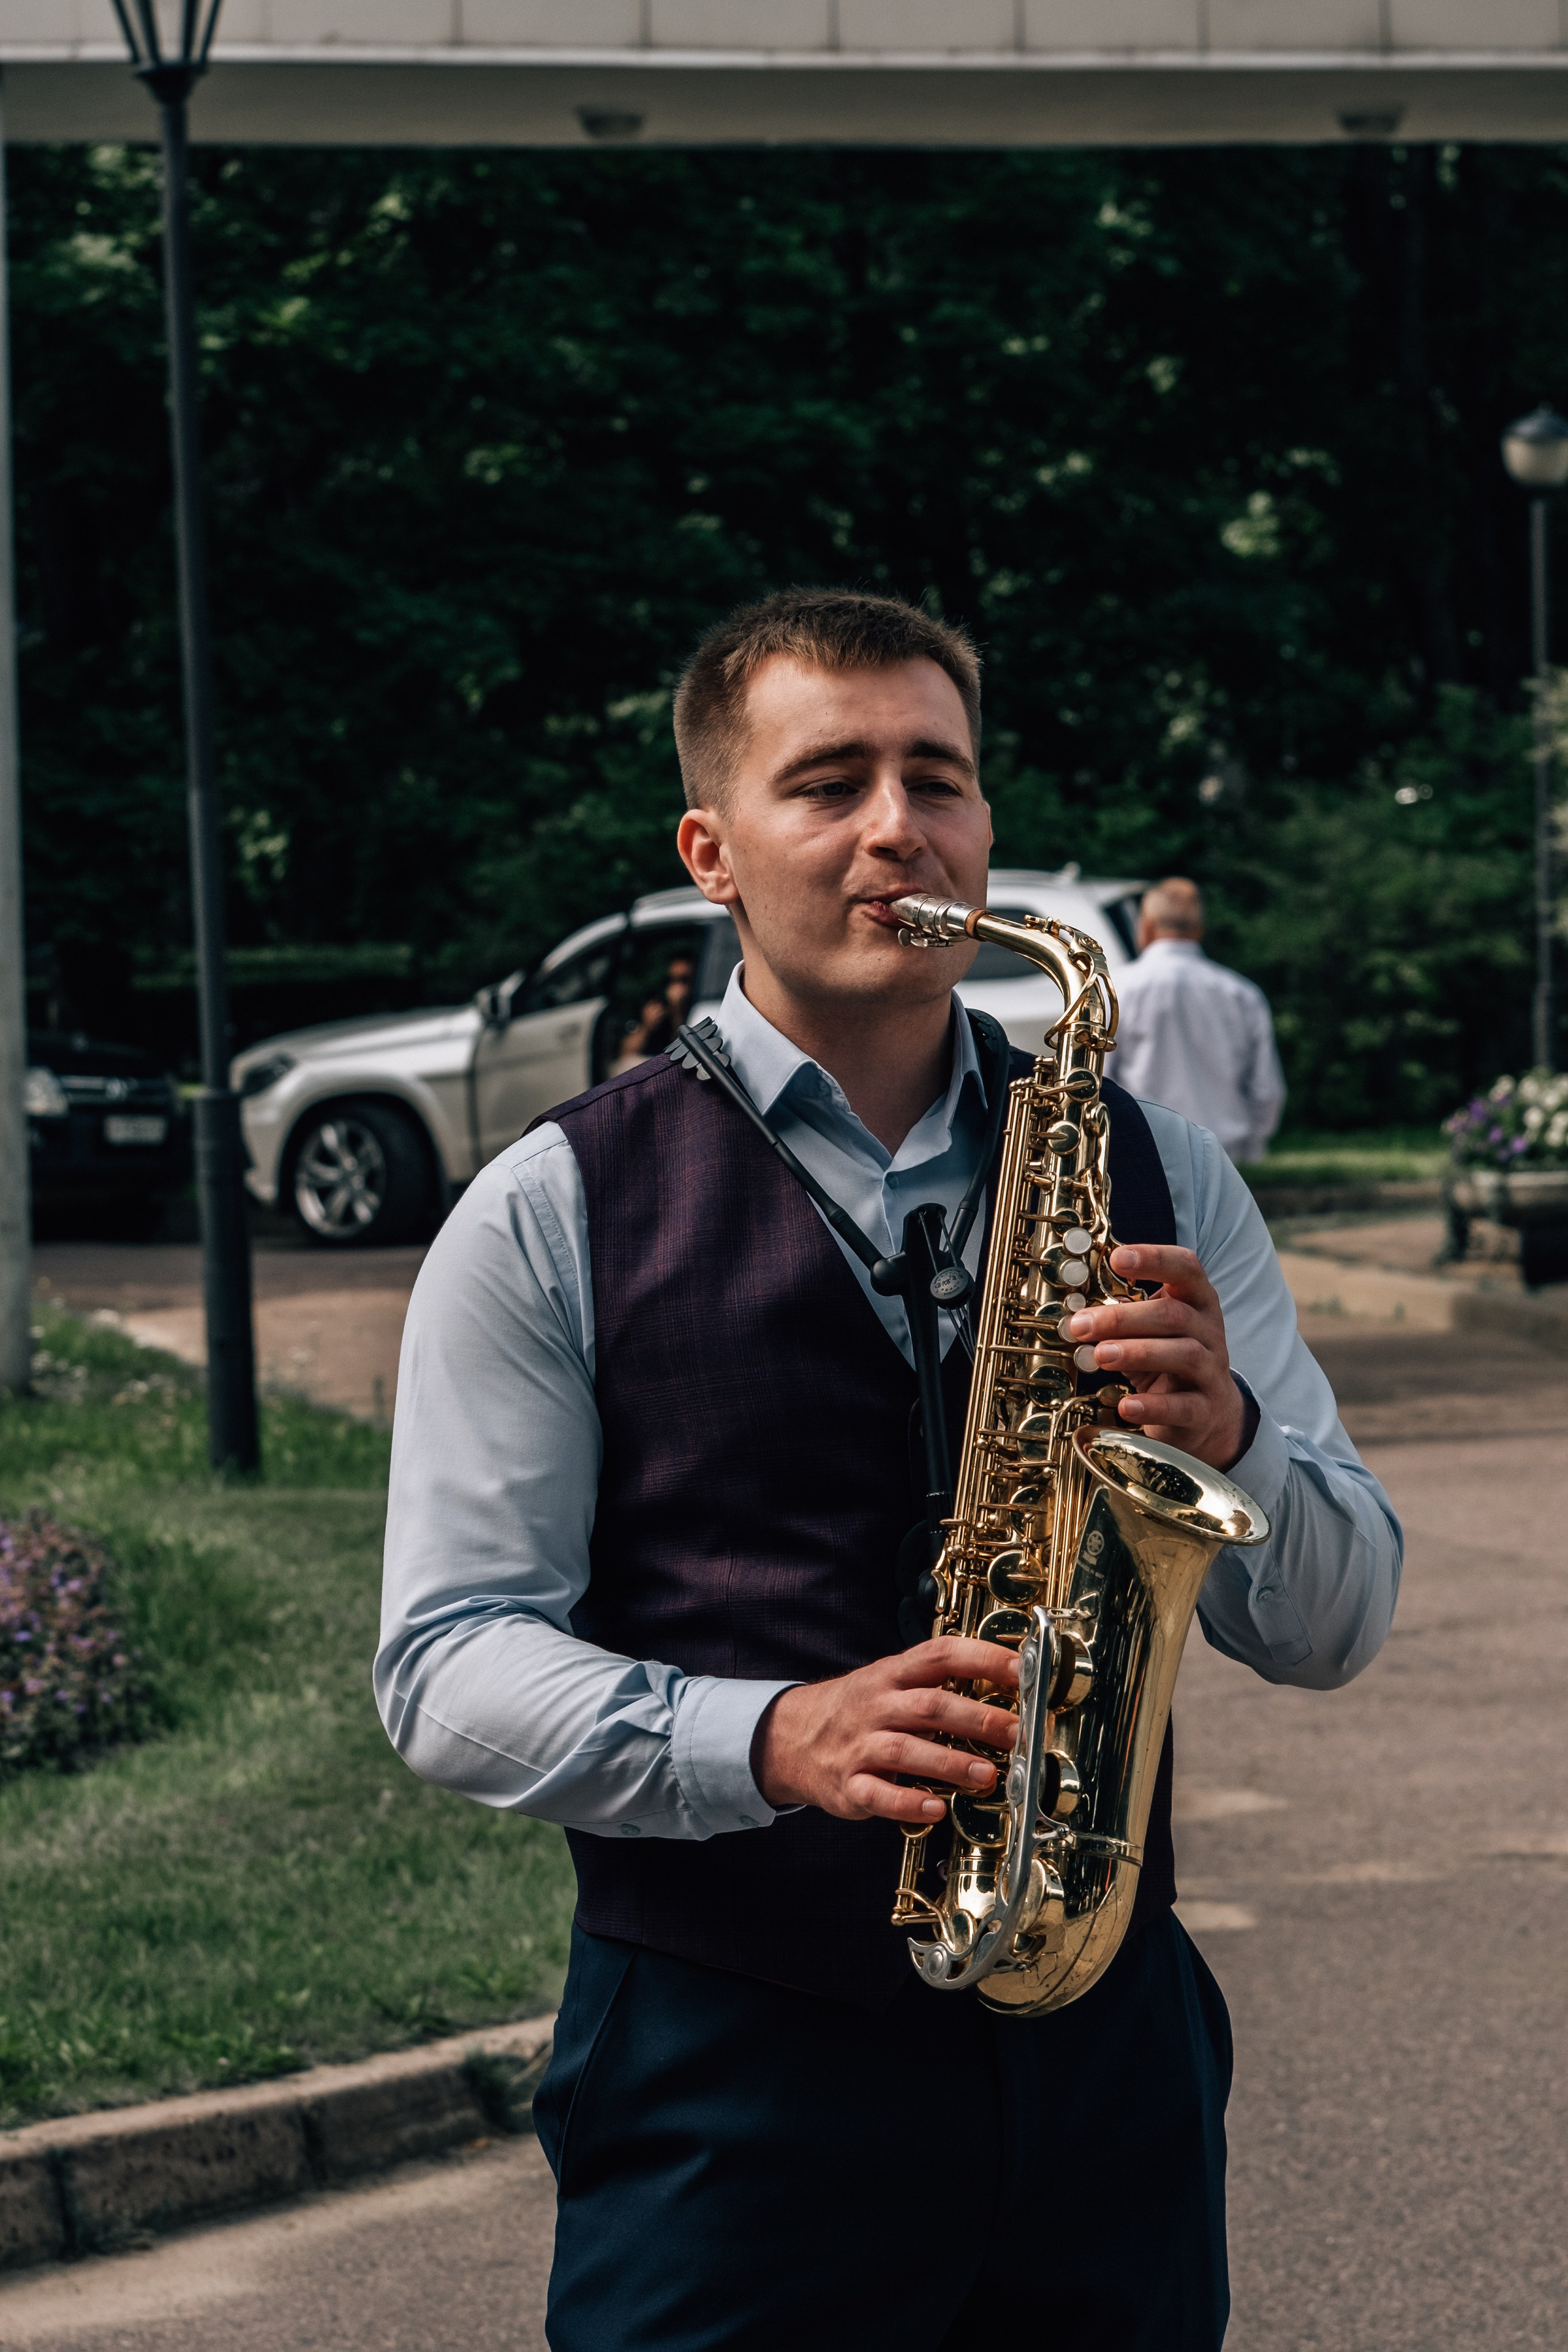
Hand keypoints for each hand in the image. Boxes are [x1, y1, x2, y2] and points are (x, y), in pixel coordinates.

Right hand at [752, 1639, 1020, 1824]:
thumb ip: (937, 1683)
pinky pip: (877, 1795)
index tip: (1020, 1669)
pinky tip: (936, 1807)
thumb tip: (1004, 1684)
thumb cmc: (858, 1710)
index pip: (940, 1655)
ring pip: (906, 1751)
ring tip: (987, 1775)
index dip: (982, 1659)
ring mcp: (859, 1745)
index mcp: (892, 1675)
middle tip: (1015, 1733)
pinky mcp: (848, 1784)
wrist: (790, 1737)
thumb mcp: (890, 1682)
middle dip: (977, 1718)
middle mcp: (876, 1706)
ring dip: (951, 1763)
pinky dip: (908, 1802)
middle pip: (930, 1706)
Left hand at [1069, 1244, 1253, 1473]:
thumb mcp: (1150, 1332)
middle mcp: (1208, 1331)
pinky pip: (1184, 1406)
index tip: (1117, 1258)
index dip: (1154, 1259)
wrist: (1208, 1414)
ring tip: (1100, 1356)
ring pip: (1183, 1354)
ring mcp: (1211, 1371)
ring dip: (1137, 1352)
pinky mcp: (1206, 1409)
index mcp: (1195, 1301)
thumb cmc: (1168, 1362)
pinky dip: (1153, 1406)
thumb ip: (1123, 1318)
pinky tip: (1127, 1406)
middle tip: (1081, 1325)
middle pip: (1173, 1315)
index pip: (1185, 1268)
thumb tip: (1077, 1312)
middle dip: (1123, 1318)